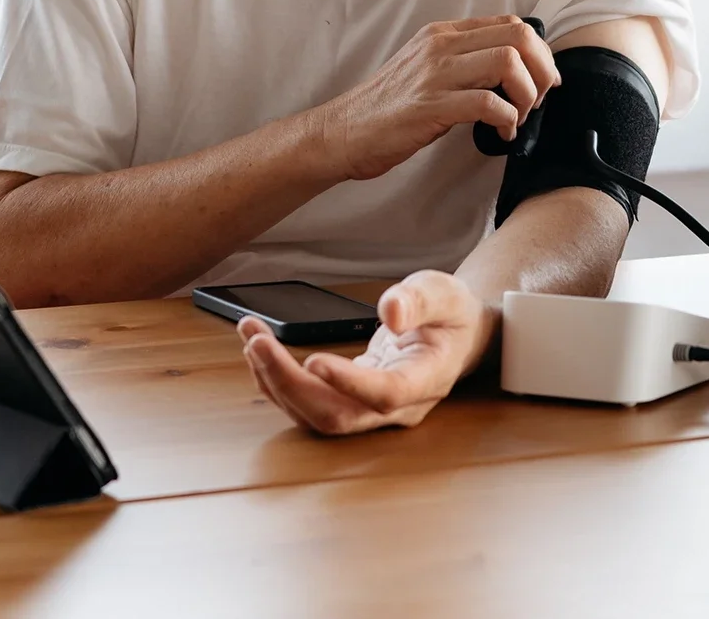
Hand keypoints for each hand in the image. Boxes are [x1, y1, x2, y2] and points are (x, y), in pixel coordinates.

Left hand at [238, 271, 493, 435]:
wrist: (457, 339)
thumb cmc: (452, 315)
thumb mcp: (445, 293)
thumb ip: (420, 300)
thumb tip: (390, 311)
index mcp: (427, 379)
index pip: (386, 394)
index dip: (347, 383)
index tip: (312, 360)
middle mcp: (398, 407)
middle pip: (338, 416)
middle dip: (290, 384)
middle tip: (258, 342)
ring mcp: (371, 411)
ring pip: (316, 416)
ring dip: (275, 381)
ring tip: (251, 336)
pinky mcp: (350, 403)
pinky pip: (309, 405)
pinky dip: (278, 379)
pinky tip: (260, 349)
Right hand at [314, 16, 558, 180]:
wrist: (343, 131)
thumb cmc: (388, 107)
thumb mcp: (426, 69)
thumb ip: (462, 62)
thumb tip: (512, 72)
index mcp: (442, 33)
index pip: (510, 23)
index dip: (539, 52)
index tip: (545, 80)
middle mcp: (441, 46)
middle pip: (519, 36)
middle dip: (543, 69)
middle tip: (540, 99)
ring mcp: (435, 74)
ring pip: (508, 63)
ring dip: (528, 94)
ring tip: (519, 117)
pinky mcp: (430, 107)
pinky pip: (488, 103)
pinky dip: (507, 120)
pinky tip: (502, 134)